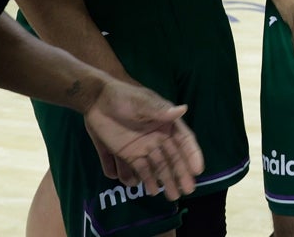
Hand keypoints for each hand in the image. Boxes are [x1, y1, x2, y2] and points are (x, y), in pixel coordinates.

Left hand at [82, 79, 203, 200]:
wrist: (96, 101)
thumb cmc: (123, 96)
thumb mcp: (141, 102)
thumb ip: (159, 110)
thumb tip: (183, 109)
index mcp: (166, 122)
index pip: (184, 140)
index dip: (192, 154)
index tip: (197, 170)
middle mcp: (158, 137)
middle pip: (173, 157)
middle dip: (181, 173)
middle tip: (188, 190)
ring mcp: (143, 147)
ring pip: (158, 166)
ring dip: (166, 180)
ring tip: (173, 196)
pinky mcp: (127, 154)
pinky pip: (138, 169)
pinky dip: (145, 179)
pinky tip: (151, 190)